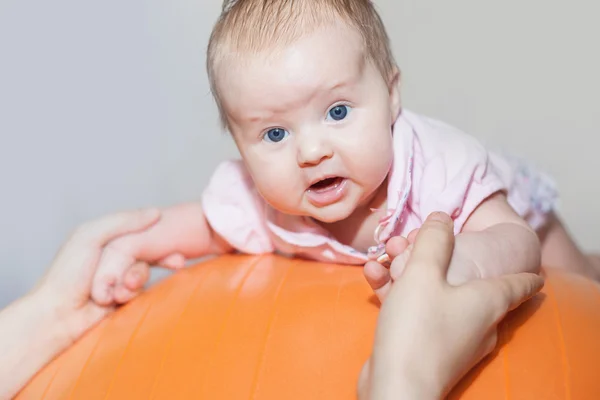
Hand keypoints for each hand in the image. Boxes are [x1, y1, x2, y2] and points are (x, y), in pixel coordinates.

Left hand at [35, 208, 163, 340]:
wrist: (59, 316)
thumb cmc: (69, 274)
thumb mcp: (92, 236)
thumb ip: (123, 221)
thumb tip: (156, 212)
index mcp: (104, 238)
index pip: (140, 229)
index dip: (159, 233)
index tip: (176, 239)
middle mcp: (112, 256)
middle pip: (147, 250)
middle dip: (161, 257)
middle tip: (177, 262)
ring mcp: (118, 278)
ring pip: (143, 271)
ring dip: (136, 279)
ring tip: (122, 291)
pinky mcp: (123, 298)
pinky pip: (140, 290)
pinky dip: (133, 293)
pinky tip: (122, 299)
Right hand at [358, 212, 543, 399]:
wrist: (397, 386)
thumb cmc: (418, 326)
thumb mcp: (424, 273)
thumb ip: (433, 240)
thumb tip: (442, 217)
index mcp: (488, 302)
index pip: (520, 284)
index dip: (527, 274)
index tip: (536, 272)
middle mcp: (477, 322)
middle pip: (467, 281)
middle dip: (438, 256)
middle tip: (414, 239)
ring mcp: (453, 338)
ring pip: (435, 294)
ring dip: (410, 270)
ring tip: (386, 252)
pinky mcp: (427, 349)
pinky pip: (418, 311)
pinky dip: (400, 293)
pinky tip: (373, 275)